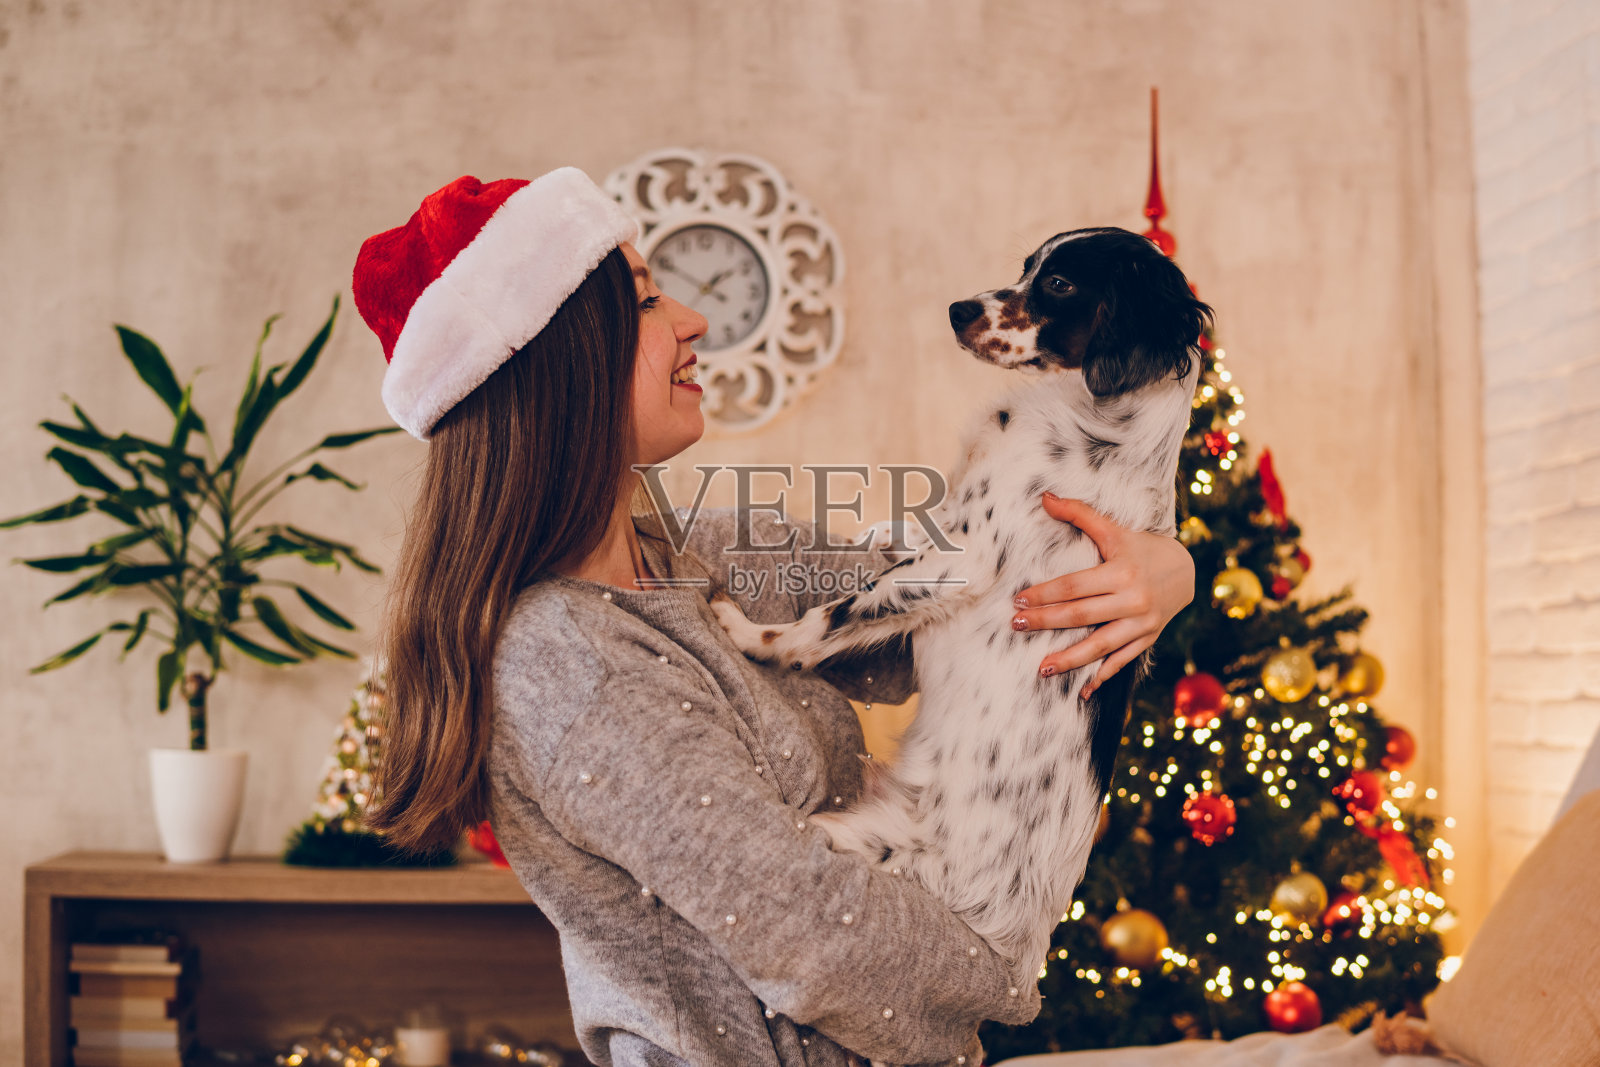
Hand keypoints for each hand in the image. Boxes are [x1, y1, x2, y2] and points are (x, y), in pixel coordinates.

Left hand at [1009, 493, 1193, 696]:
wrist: (1186, 569)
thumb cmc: (1141, 548)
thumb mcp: (1114, 529)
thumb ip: (1079, 513)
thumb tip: (1044, 497)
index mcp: (1121, 572)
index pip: (1074, 586)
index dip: (1045, 593)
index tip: (1018, 600)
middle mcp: (1132, 600)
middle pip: (1081, 615)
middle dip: (1046, 622)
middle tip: (1016, 626)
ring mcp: (1141, 624)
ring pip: (1100, 645)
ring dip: (1070, 659)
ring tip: (1041, 668)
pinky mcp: (1146, 639)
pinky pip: (1122, 662)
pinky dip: (1102, 676)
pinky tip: (1081, 692)